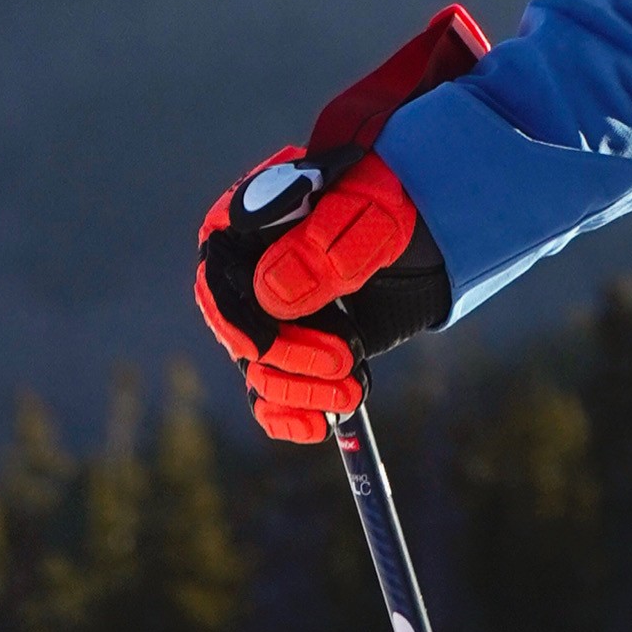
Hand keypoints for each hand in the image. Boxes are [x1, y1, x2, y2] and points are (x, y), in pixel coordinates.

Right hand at [195, 148, 442, 441]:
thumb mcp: (366, 216)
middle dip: (286, 359)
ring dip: (302, 390)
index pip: (217, 281)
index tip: (268, 348)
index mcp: (240, 227)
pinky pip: (272, 396)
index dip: (238, 321)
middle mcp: (240, 277)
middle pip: (239, 335)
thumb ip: (321, 250)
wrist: (415, 235)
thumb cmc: (383, 206)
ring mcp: (262, 319)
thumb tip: (270, 295)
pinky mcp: (286, 352)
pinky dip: (292, 416)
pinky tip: (321, 426)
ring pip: (258, 371)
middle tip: (341, 364)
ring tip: (351, 392)